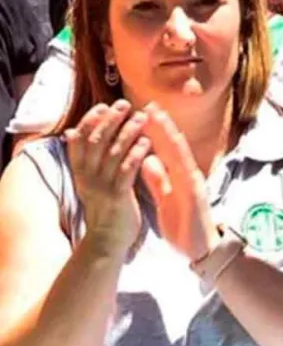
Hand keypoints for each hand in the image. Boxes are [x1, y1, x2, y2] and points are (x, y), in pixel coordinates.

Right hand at [66, 101, 151, 257]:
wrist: (107, 240)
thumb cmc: (104, 207)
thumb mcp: (89, 180)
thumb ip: (85, 158)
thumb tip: (73, 132)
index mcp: (81, 172)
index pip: (80, 140)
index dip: (91, 121)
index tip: (104, 106)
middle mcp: (88, 177)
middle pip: (96, 142)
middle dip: (110, 120)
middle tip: (124, 104)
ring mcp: (102, 186)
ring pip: (113, 152)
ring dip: (127, 131)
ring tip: (140, 117)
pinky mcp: (118, 196)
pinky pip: (127, 170)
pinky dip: (136, 153)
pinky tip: (146, 141)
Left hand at [139, 104, 217, 261]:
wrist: (200, 249)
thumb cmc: (183, 226)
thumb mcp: (165, 199)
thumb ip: (157, 179)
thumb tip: (146, 159)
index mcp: (178, 175)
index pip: (165, 149)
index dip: (154, 131)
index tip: (141, 114)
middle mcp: (187, 173)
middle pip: (173, 144)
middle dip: (161, 124)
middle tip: (148, 104)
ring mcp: (192, 181)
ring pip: (179, 152)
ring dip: (168, 133)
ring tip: (157, 116)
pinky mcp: (194, 191)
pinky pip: (183, 170)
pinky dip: (176, 155)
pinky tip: (168, 144)